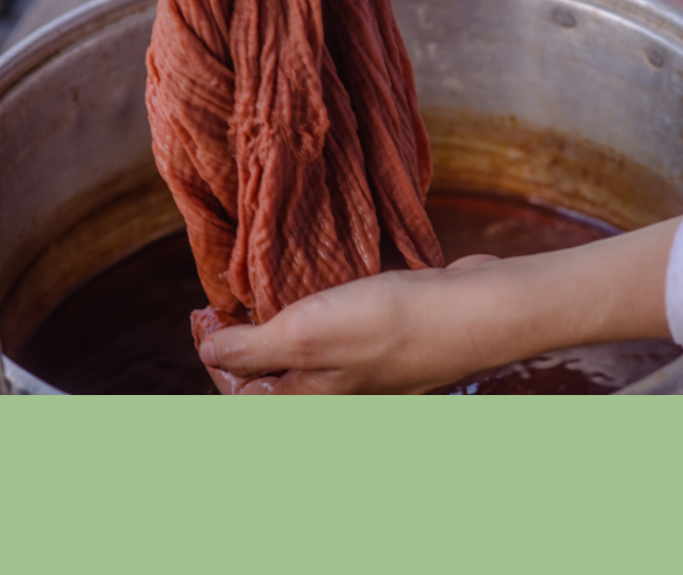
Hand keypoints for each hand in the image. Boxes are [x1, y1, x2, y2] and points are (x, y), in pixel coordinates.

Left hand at [198, 218, 681, 393]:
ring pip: (305, 349)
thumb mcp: (309, 334)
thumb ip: (253, 348)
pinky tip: (319, 277)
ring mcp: (364, 368)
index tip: (203, 308)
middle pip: (271, 372)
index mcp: (309, 405)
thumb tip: (211, 348)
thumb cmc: (397, 325)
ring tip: (268, 280)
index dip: (213, 349)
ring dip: (283, 318)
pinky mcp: (388, 341)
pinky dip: (320, 307)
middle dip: (245, 335)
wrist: (480, 308)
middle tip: (232, 291)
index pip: (240, 388)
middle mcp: (334, 393)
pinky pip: (339, 329)